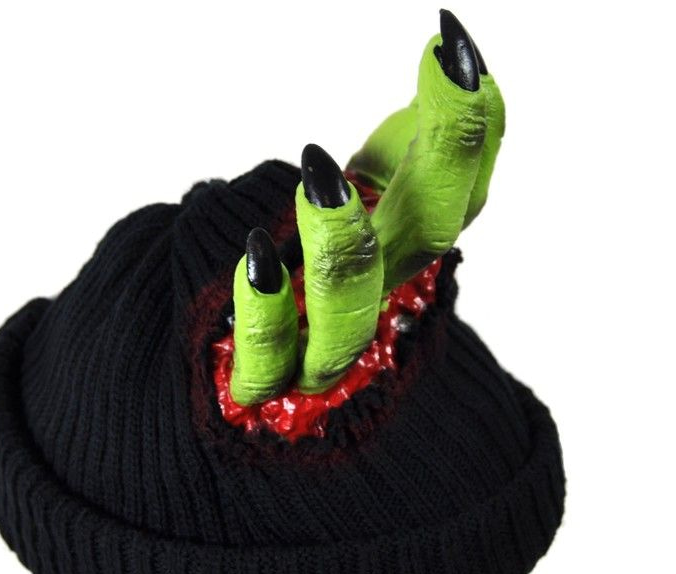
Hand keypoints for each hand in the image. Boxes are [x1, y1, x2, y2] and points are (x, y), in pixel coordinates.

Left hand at [229, 9, 504, 406]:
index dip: (469, 127)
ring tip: (318, 176)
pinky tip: (258, 259)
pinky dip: (268, 315)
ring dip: (344, 245)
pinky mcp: (272, 376)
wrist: (255, 355)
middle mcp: (376, 291)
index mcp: (401, 243)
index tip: (453, 46)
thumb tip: (450, 59)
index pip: (458, 190)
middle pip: (429, 234)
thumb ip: (403, 143)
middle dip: (448, 150)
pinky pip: (271, 362)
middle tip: (447, 68)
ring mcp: (326, 340)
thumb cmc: (310, 267)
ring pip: (352, 313)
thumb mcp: (362, 186)